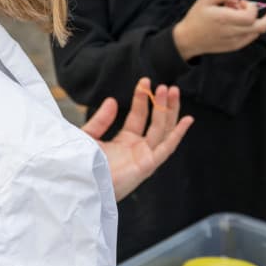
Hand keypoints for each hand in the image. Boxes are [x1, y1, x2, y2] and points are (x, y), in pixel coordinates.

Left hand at [81, 78, 192, 198]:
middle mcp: (137, 150)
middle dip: (161, 104)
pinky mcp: (147, 165)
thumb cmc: (81, 167)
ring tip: (171, 91)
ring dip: (169, 111)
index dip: (142, 99)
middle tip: (165, 86)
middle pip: (156, 123)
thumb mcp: (88, 136)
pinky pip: (166, 148)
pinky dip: (177, 134)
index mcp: (124, 143)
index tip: (145, 82)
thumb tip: (112, 100)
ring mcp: (144, 157)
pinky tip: (187, 119)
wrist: (79, 184)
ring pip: (162, 131)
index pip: (138, 117)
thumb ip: (101, 120)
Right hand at [172, 0, 265, 60]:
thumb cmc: (196, 17)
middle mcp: (233, 32)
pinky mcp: (235, 46)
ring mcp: (236, 41)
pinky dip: (253, 28)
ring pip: (258, 32)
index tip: (243, 2)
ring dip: (260, 20)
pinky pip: (252, 37)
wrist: (189, 40)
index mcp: (226, 20)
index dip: (251, 6)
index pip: (251, 15)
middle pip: (262, 26)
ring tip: (249, 12)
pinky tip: (244, 21)